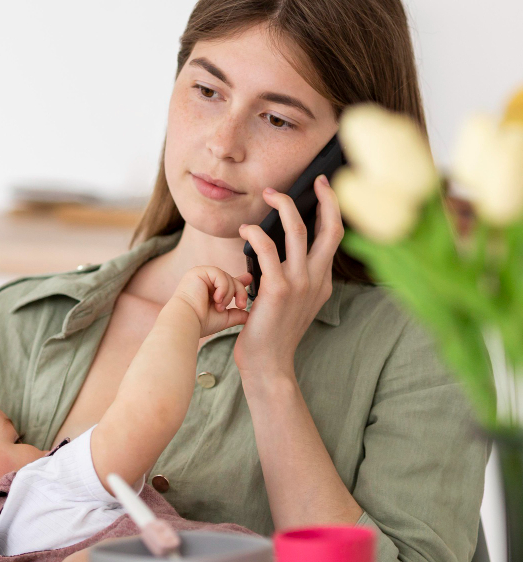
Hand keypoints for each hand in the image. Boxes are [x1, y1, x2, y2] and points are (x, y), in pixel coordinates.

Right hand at [174, 265, 251, 337]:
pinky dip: (223, 288)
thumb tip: (248, 315)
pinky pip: (220, 274)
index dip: (239, 280)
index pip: (227, 282)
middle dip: (240, 292)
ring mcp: (201, 275)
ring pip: (227, 277)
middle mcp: (204, 281)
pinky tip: (216, 299)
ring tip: (219, 307)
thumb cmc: (201, 322)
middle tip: (241, 305)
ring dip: (229, 294)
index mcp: (208, 290)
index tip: (249, 278)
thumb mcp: (223, 318)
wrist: (187, 322)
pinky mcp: (198, 272)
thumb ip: (236, 314)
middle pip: (231, 279)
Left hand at [234, 175, 344, 379]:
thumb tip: (279, 253)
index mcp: (322, 281)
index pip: (334, 237)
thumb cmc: (272, 333)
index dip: (331, 209)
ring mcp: (299, 283)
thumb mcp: (292, 302)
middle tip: (312, 179)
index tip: (323, 188)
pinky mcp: (277, 289)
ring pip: (298, 230)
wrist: (269, 364)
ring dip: (283, 206)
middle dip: (325, 198)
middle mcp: (317, 279)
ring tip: (269, 195)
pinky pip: (267, 249)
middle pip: (330, 228)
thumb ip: (292, 278)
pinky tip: (246, 229)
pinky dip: (256, 233)